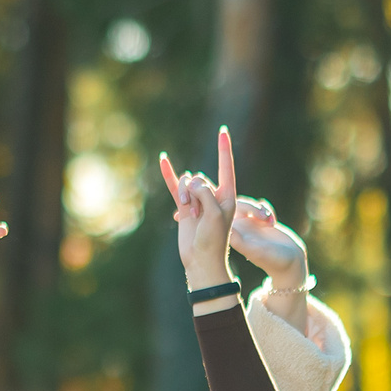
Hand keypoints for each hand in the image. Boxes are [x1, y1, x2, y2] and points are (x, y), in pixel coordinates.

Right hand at [159, 127, 236, 289]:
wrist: (201, 260)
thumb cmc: (214, 240)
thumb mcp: (214, 214)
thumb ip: (205, 193)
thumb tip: (191, 181)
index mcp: (227, 196)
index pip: (225, 166)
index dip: (224, 148)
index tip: (223, 131)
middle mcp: (213, 195)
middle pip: (200, 178)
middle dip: (194, 191)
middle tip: (197, 213)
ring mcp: (198, 200)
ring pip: (187, 183)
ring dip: (185, 195)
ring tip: (188, 215)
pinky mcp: (184, 206)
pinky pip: (175, 186)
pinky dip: (169, 173)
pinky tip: (163, 159)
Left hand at [229, 196, 308, 291]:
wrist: (291, 264)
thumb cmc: (273, 261)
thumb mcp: (256, 252)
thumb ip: (240, 242)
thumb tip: (227, 228)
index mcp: (235, 236)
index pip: (224, 215)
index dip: (231, 208)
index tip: (249, 215)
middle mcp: (241, 231)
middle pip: (235, 206)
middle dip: (250, 206)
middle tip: (263, 216)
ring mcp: (251, 226)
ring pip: (247, 204)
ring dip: (259, 208)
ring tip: (270, 221)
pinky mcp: (262, 222)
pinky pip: (259, 205)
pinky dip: (266, 209)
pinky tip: (273, 222)